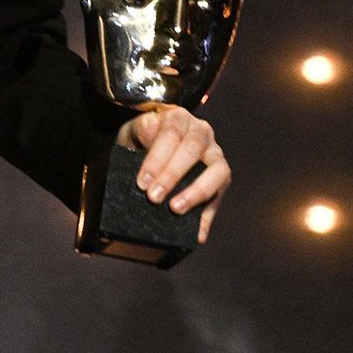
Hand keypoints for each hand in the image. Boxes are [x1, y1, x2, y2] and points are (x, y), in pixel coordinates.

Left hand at [116, 105, 231, 245]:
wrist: (154, 138)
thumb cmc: (143, 138)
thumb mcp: (132, 133)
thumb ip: (135, 141)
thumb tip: (141, 171)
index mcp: (178, 118)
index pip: (171, 133)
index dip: (157, 158)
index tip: (142, 182)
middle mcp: (201, 132)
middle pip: (193, 150)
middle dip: (172, 175)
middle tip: (153, 198)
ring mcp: (215, 154)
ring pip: (217, 170)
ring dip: (196, 192)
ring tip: (176, 210)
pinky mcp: (220, 176)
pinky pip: (219, 196)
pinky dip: (208, 217)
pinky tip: (197, 234)